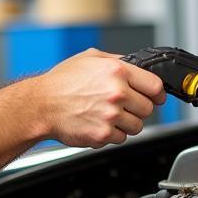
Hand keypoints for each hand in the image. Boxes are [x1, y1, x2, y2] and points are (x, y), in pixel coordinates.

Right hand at [35, 49, 165, 146]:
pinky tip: (99, 123)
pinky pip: (121, 138)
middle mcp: (117, 93)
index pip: (155, 86)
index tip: (155, 97)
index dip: (157, 93)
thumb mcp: (90, 58)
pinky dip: (113, 134)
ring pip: (137, 126)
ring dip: (127, 123)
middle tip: (124, 106)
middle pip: (149, 108)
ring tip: (108, 115)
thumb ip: (117, 60)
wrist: (40, 105)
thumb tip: (136, 66)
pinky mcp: (103, 134)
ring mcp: (111, 115)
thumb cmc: (61, 82)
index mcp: (117, 71)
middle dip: (139, 108)